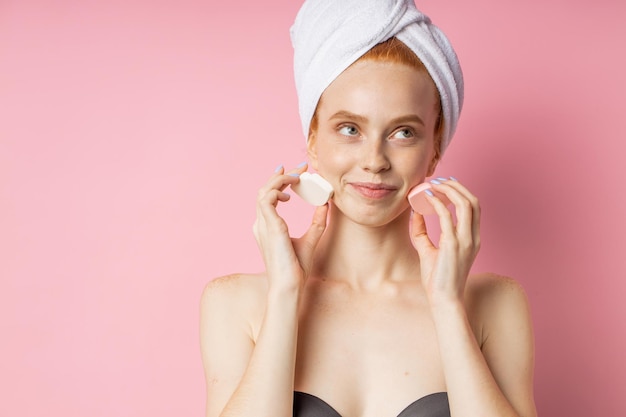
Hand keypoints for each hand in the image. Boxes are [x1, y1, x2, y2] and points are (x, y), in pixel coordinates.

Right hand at [252, 163, 328, 292]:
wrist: (290, 284)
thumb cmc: (297, 268)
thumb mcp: (311, 238)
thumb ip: (317, 221)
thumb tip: (325, 204)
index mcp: (268, 227)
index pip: (270, 198)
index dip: (281, 183)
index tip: (296, 175)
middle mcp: (262, 224)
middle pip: (266, 190)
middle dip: (282, 176)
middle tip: (300, 169)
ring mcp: (262, 224)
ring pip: (264, 191)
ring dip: (280, 180)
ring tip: (298, 177)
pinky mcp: (269, 225)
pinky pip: (267, 198)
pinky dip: (279, 189)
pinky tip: (293, 190)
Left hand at [409, 178, 480, 303]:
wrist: (443, 300)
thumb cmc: (437, 279)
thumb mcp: (427, 250)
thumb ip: (421, 231)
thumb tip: (414, 213)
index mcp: (471, 239)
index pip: (473, 207)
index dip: (460, 192)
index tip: (444, 184)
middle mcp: (473, 237)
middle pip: (473, 201)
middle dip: (457, 186)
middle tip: (438, 180)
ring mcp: (466, 241)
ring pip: (466, 204)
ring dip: (450, 191)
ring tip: (433, 185)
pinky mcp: (454, 245)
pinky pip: (447, 217)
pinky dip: (437, 203)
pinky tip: (427, 198)